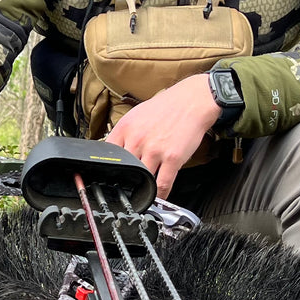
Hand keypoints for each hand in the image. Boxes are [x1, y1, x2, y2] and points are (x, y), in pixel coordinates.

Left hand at [104, 73, 221, 197]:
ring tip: (141, 196)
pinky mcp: (172, 158)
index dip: (108, 170)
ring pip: (142, 179)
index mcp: (125, 128)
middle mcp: (137, 140)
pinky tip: (158, 197)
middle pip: (124, 170)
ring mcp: (154, 150)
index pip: (108, 156)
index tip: (109, 178)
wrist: (191, 101)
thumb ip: (125, 133)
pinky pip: (162, 184)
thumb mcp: (137, 115)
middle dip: (125, 182)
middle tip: (127, 191)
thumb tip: (114, 150)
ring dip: (142, 190)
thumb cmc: (166, 107)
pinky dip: (159, 195)